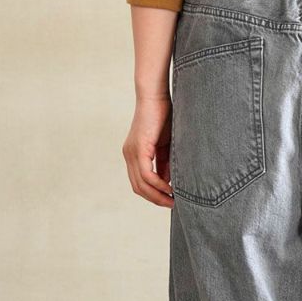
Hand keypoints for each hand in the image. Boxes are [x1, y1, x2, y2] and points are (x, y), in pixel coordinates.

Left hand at [121, 94, 174, 208]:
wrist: (156, 95)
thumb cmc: (163, 116)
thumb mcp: (166, 146)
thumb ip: (165, 164)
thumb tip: (168, 183)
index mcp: (133, 154)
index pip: (139, 183)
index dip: (153, 195)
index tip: (170, 200)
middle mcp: (129, 155)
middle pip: (138, 188)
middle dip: (156, 199)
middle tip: (173, 205)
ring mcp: (131, 152)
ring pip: (141, 184)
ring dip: (157, 195)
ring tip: (173, 200)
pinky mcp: (138, 149)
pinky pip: (147, 175)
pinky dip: (158, 185)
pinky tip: (170, 188)